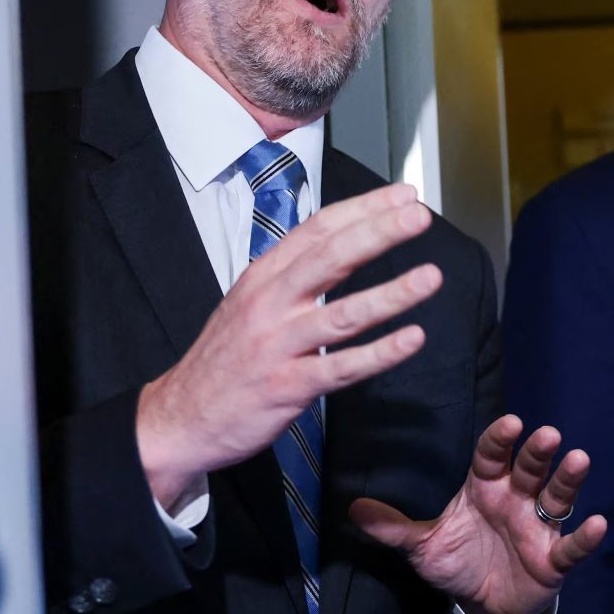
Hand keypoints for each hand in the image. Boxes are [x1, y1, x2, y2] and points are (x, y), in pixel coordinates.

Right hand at [136, 186, 440, 509]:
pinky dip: (380, 353)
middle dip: (378, 233)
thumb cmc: (226, 358)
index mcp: (263, 276)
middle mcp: (269, 304)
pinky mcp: (287, 386)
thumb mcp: (250, 301)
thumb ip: (293, 274)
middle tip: (419, 216)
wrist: (182, 416)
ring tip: (431, 277)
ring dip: (391, 293)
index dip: (363, 209)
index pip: (318, 230)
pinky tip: (412, 339)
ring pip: (342, 313)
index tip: (402, 196)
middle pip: (330, 258)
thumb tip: (342, 244)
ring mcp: (278, 345)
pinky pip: (341, 368)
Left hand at [350, 416, 606, 613]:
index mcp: (485, 488)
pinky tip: (598, 524)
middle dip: (538, 452)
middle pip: (530, 469)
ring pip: (556, 498)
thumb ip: (394, 529)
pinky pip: (572, 546)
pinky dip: (585, 536)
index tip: (510, 423)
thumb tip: (353, 510)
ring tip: (578, 459)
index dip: (501, 439)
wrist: (484, 604)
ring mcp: (538, 528)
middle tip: (547, 434)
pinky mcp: (554, 559)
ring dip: (568, 479)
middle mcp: (516, 500)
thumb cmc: (458, 562)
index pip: (493, 456)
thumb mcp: (422, 547)